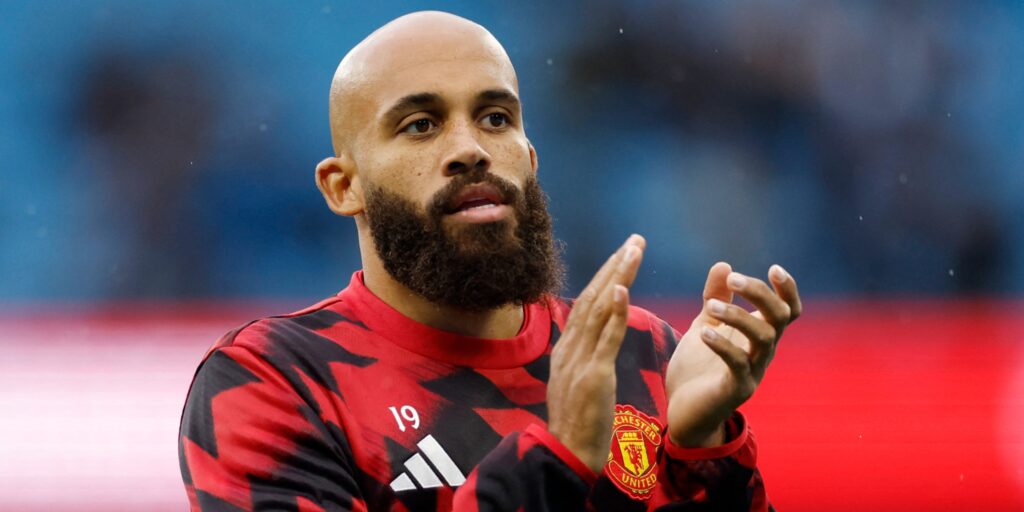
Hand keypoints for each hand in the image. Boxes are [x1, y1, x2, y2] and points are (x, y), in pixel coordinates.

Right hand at [547, 234, 645, 471]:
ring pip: (599, 309)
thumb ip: (582, 358)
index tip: (623, 254)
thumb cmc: (577, 425)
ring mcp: (579, 361)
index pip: (587, 303)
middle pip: (592, 297)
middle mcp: (569, 349)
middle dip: (614, 266)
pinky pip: (605, 339)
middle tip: (635, 240)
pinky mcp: (593, 377)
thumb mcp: (575, 384)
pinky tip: (622, 289)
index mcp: (566, 350)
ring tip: (634, 251)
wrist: (567, 454)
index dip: (605, 276)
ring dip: (617, 277)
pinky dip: (614, 312)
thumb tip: (590, 338)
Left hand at [665, 262, 801, 446]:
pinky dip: (724, 345)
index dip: (788, 290)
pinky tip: (705, 333)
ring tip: (710, 306)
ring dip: (738, 315)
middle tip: (734, 278)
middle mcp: (763, 351)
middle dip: (760, 293)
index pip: (788, 310)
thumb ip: (715, 296)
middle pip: (779, 317)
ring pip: (763, 337)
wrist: (684, 411)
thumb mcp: (705, 324)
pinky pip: (738, 364)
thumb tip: (724, 264)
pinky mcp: (737, 389)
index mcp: (758, 335)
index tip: (774, 268)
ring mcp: (753, 371)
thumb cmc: (698, 367)